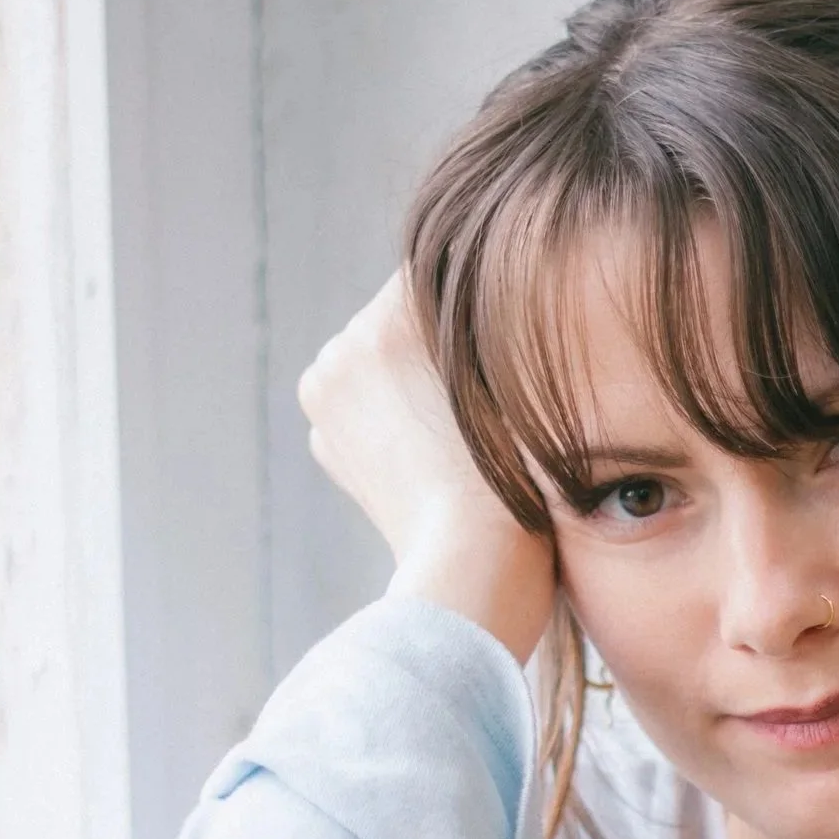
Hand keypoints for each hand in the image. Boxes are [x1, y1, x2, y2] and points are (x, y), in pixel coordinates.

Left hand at [297, 276, 556, 663]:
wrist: (474, 565)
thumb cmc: (514, 475)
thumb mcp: (512, 374)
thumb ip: (481, 316)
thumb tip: (470, 283)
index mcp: (388, 321)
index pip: (432, 273)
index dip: (472, 301)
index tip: (499, 336)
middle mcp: (341, 349)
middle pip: (397, 318)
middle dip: (433, 343)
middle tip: (481, 393)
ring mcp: (324, 396)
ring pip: (377, 360)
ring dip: (408, 378)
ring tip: (453, 429)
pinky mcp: (325, 438)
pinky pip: (363, 404)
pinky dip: (389, 418)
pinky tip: (427, 451)